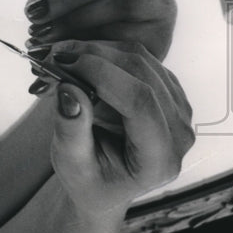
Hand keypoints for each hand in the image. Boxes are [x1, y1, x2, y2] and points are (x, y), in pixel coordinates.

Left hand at [24, 0, 176, 60]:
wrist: (97, 49)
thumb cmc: (78, 2)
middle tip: (38, 8)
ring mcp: (162, 1)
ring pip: (126, 0)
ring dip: (79, 15)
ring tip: (46, 28)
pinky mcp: (160, 34)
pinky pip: (130, 34)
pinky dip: (94, 38)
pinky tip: (69, 43)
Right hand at [48, 40, 194, 218]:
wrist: (104, 182)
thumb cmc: (89, 180)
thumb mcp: (72, 165)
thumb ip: (72, 130)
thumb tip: (69, 90)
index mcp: (159, 159)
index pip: (139, 102)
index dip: (101, 74)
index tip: (63, 65)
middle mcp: (178, 132)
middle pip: (142, 73)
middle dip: (94, 56)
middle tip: (54, 57)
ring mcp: (178, 108)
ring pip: (140, 58)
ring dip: (97, 50)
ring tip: (63, 58)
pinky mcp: (168, 90)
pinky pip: (140, 56)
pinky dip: (106, 51)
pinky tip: (81, 60)